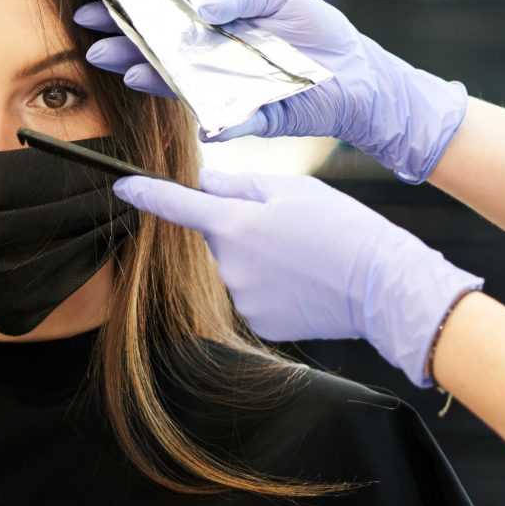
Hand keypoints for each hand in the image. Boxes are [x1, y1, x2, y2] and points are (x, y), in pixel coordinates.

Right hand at [78, 0, 468, 183]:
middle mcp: (211, 61)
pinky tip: (201, 124)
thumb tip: (204, 5)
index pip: (161, 20)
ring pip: (181, 88)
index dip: (127, 14)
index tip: (94, 7)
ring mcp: (227, 90)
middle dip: (124, 48)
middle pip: (158, 55)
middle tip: (94, 45)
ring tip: (129, 72)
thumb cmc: (318, 31)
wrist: (359, 72)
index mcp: (213, 28)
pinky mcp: (253, 118)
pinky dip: (217, 125)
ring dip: (154, 81)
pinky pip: (229, 123)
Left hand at [115, 168, 481, 388]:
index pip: (176, 206)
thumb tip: (202, 182)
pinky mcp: (260, 322)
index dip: (145, 194)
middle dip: (241, 226)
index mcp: (235, 224)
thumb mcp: (293, 188)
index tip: (121, 187)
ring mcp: (243, 299)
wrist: (383, 286)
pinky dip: (273, 285)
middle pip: (218, 236)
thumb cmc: (344, 228)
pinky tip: (305, 281)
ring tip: (305, 254)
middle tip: (291, 225)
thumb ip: (239, 184)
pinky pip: (254, 294)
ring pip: (237, 267)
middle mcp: (230, 266)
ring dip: (260, 257)